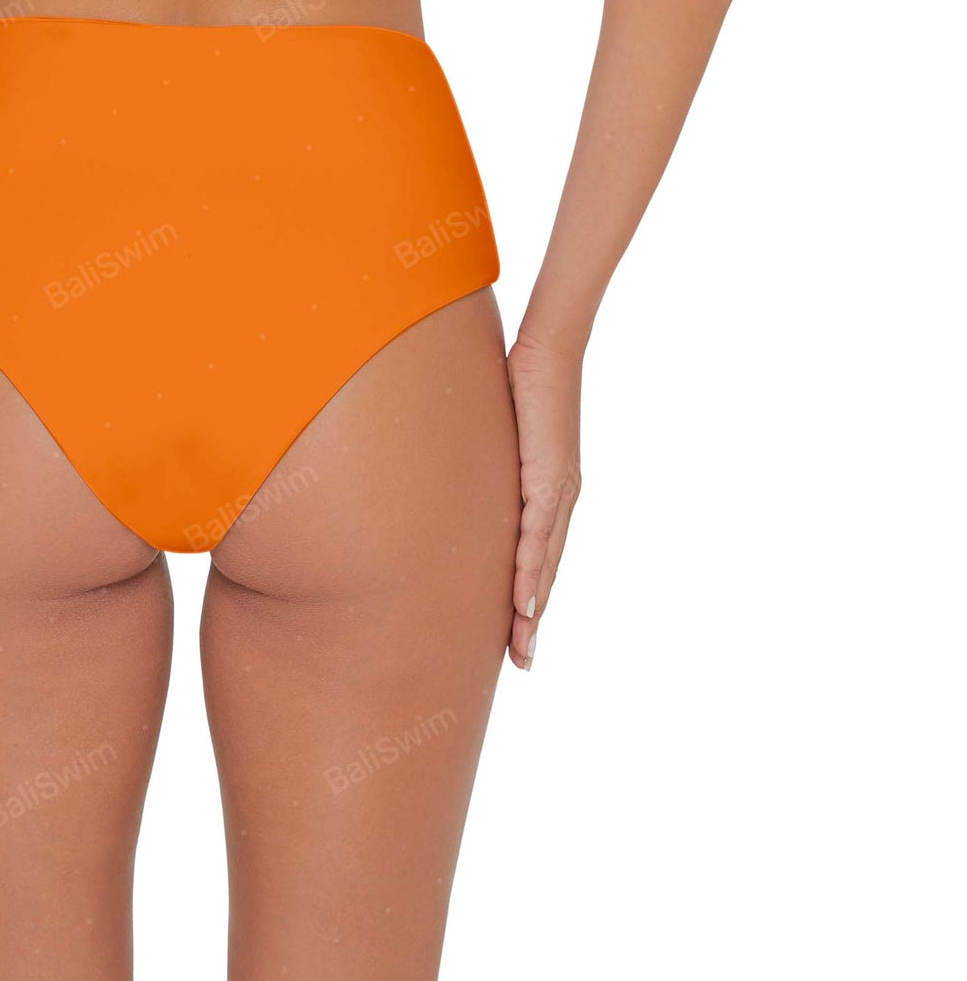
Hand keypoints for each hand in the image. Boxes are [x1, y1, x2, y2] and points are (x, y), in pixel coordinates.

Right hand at [505, 331, 582, 670]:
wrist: (549, 349)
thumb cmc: (522, 380)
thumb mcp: (498, 431)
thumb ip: (486, 457)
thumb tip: (453, 469)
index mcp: (547, 489)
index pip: (536, 555)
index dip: (527, 597)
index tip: (516, 634)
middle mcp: (559, 498)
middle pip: (545, 572)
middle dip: (531, 619)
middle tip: (522, 662)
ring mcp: (558, 491)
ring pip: (545, 563)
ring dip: (533, 608)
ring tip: (523, 646)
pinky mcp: (551, 478)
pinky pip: (539, 535)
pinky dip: (532, 572)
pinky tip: (524, 602)